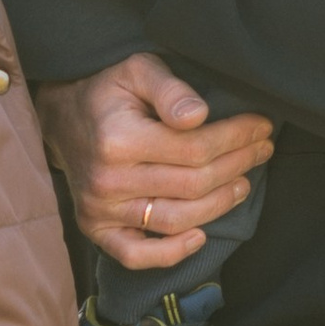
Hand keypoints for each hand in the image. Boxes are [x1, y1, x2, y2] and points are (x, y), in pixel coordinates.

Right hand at [36, 54, 272, 268]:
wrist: (62, 119)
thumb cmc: (108, 93)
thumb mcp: (137, 71)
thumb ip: (170, 89)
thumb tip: (199, 115)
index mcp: (119, 140)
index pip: (196, 148)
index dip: (236, 139)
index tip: (261, 127)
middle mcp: (108, 180)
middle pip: (193, 185)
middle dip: (237, 166)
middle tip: (262, 151)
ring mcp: (101, 209)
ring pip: (176, 220)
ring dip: (219, 206)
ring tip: (243, 184)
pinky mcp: (96, 229)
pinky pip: (136, 255)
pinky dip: (171, 253)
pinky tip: (200, 237)